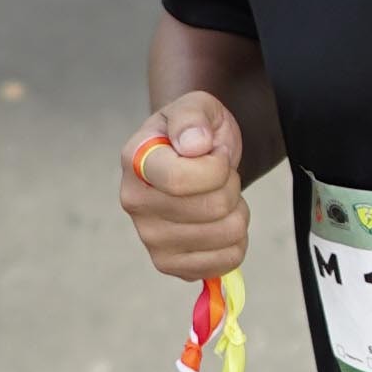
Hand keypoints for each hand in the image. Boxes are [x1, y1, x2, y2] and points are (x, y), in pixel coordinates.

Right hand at [120, 91, 248, 283]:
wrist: (195, 161)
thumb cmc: (195, 134)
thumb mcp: (198, 107)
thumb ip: (193, 116)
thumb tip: (194, 144)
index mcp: (134, 160)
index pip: (179, 180)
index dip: (216, 168)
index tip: (216, 154)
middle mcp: (134, 203)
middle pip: (212, 208)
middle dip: (231, 186)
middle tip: (221, 175)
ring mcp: (150, 239)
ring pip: (227, 234)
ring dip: (237, 212)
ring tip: (219, 196)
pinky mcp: (170, 265)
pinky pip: (228, 260)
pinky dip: (236, 240)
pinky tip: (219, 222)